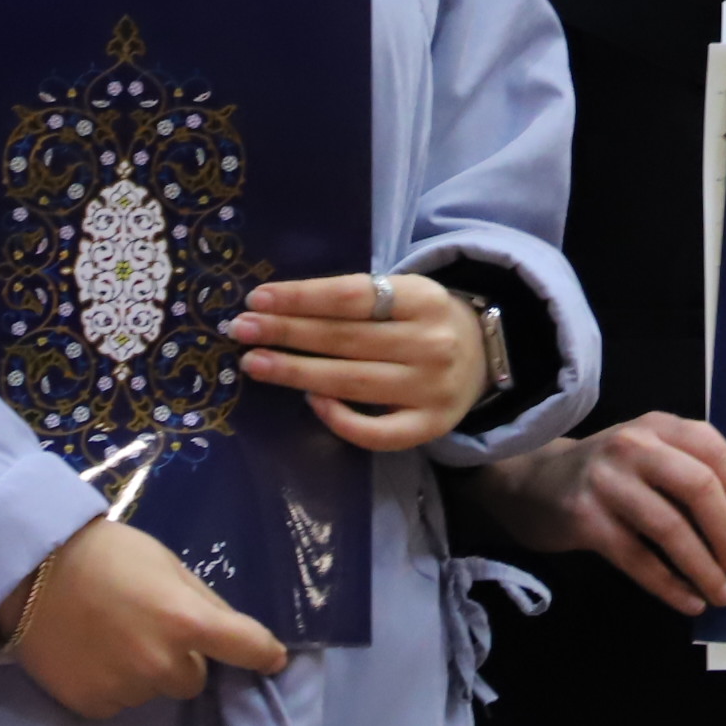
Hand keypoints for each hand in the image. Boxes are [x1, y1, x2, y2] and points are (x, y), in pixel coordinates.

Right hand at [5, 516, 285, 718]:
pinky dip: (113, 685)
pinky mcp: (93, 706)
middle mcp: (161, 663)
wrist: (29, 568)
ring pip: (155, 691)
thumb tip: (231, 632)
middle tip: (148, 626)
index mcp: (186, 621)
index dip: (264, 654)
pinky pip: (120, 703)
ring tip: (112, 636)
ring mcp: (125, 689)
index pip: (246, 647)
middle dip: (182, 658)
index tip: (273, 659)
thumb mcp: (167, 565)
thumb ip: (203, 601)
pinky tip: (91, 655)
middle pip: (194, 678)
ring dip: (145, 672)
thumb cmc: (107, 554)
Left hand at [229, 272, 487, 450]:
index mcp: (424, 298)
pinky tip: (310, 402)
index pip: (352, 295)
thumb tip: (277, 308)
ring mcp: (432, 388)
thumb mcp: (404, 293)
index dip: (302, 297)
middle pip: (345, 339)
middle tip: (240, 330)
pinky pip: (376, 432)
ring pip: (352, 382)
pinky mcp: (430, 426)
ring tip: (255, 363)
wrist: (485, 354)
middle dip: (286, 333)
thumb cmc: (423, 320)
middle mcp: (431, 343)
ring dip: (296, 373)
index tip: (258, 298)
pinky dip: (340, 419)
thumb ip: (356, 299)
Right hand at [461, 414, 725, 614]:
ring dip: (703, 567)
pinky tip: (689, 601)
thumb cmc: (605, 473)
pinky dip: (670, 585)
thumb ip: (684, 471)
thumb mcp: (645, 453)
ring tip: (722, 593)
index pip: (713, 449)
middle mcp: (635, 446)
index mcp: (658, 427)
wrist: (530, 482)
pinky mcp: (586, 520)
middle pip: (698, 487)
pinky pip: (639, 559)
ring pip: (670, 529)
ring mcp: (608, 482)